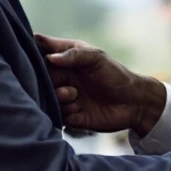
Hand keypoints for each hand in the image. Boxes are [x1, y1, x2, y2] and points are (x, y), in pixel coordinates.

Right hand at [36, 34, 165, 135]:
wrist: (134, 103)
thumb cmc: (117, 75)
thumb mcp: (97, 58)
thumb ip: (74, 54)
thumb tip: (50, 58)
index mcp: (67, 60)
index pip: (43, 53)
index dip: (35, 54)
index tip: (39, 58)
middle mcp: (64, 78)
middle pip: (42, 79)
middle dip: (47, 81)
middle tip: (63, 81)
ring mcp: (67, 97)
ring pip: (48, 98)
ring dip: (59, 97)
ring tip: (73, 95)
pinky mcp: (72, 116)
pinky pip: (59, 116)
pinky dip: (66, 113)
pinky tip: (79, 109)